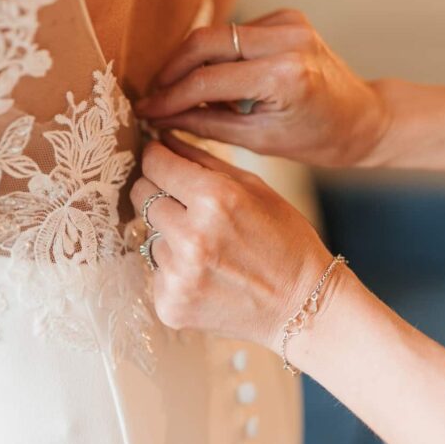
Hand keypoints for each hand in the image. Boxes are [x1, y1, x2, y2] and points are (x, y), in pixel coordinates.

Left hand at [129, 134, 332, 350]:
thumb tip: (161, 138)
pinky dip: (174, 268)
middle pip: (141, 195)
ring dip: (170, 234)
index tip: (160, 158)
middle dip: (159, 192)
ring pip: (149, 233)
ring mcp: (179, 275)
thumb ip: (202, 159)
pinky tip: (207, 273)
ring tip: (209, 247)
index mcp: (215, 198)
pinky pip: (156, 270)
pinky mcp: (170, 304)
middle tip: (187, 204)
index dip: (156, 158)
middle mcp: (192, 236)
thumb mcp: (253, 187)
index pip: (154, 164)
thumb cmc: (284, 239)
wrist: (303, 305)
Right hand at [135, 9, 390, 166]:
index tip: (146, 109)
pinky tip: (221, 84)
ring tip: (186, 95)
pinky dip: (220, 56)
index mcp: (283, 77)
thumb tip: (160, 117)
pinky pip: (236, 32)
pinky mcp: (287, 16)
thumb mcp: (259, 140)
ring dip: (194, 63)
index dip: (170, 96)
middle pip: (205, 42)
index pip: (208, 81)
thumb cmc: (317, 139)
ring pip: (217, 34)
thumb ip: (206, 123)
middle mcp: (287, 40)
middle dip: (172, 69)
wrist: (364, 118)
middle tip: (154, 94)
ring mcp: (289, 22)